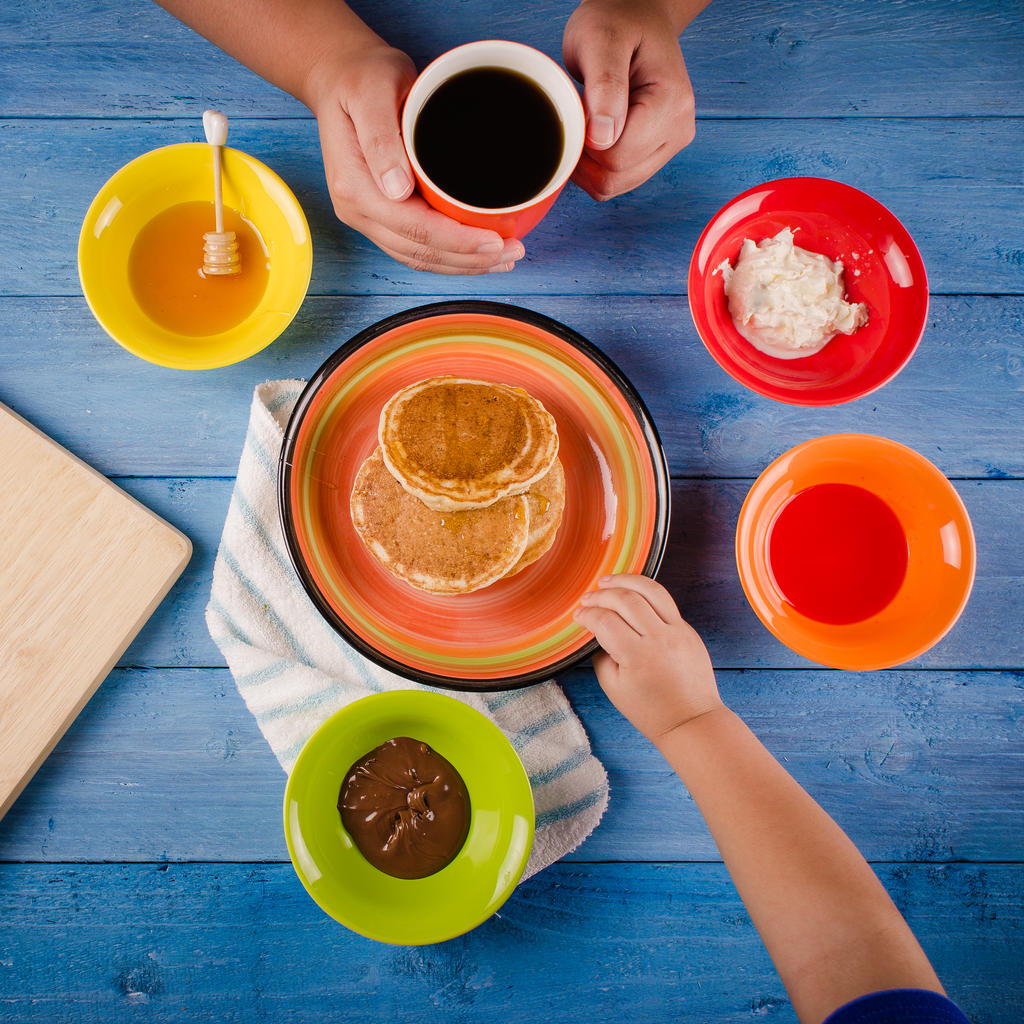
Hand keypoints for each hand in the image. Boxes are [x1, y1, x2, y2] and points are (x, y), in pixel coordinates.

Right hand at [308, 44, 525, 273]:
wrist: (340, 78)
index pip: (415, 229)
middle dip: (469, 259)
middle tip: (512, 253)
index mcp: (356, 186)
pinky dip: (448, 256)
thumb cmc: (362, 78)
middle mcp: (358, 210)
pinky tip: (475, 254)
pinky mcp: (379, 217)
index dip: (458, 242)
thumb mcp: (372, 92)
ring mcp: (367, 217)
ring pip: (419, 257)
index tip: (496, 242)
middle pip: (420, 251)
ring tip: (503, 259)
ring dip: (462, 264)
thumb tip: (398, 190)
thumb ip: (381, 138)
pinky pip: (415, 248)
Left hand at [562, 0, 696, 199]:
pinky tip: (592, 136)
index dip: (584, 144)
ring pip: (616, 185)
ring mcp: (670, 144)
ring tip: (586, 122)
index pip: (616, 158)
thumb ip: (604, 86)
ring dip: (589, 165)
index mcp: (671, 105)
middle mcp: (679, 131)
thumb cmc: (616, 21)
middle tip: (578, 115)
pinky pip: (618, 181)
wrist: (635, 15)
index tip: (577, 111)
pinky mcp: (657, 152)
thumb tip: (604, 138)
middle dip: (586, 158)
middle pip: (616, 178)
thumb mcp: (601, 40)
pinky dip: (597, 167)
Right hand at [574, 574, 720, 740]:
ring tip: (607, 581)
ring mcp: (678, 631)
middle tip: (587, 598)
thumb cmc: (651, 711)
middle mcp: (660, 639)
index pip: (605, 622)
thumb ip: (601, 656)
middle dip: (601, 595)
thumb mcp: (614, 688)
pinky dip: (644, 591)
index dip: (587, 615)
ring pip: (650, 590)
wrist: (692, 721)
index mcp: (638, 657)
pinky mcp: (687, 629)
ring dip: (626, 580)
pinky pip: (664, 601)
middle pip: (626, 599)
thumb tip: (597, 631)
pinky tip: (630, 591)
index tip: (579, 616)